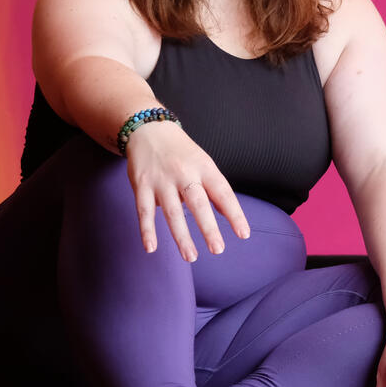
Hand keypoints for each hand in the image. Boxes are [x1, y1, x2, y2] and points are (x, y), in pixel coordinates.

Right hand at [123, 120, 249, 260]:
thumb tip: (228, 214)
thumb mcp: (203, 163)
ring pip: (172, 211)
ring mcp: (161, 180)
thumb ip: (214, 189)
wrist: (149, 129)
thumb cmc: (181, 152)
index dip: (234, 213)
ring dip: (181, 236)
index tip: (243, 234)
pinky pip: (144, 210)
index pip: (223, 192)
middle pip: (198, 203)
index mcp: (204, 167)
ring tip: (191, 256)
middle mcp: (184, 173)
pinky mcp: (142, 185)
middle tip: (218, 249)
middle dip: (208, 227)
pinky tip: (151, 247)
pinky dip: (147, 230)